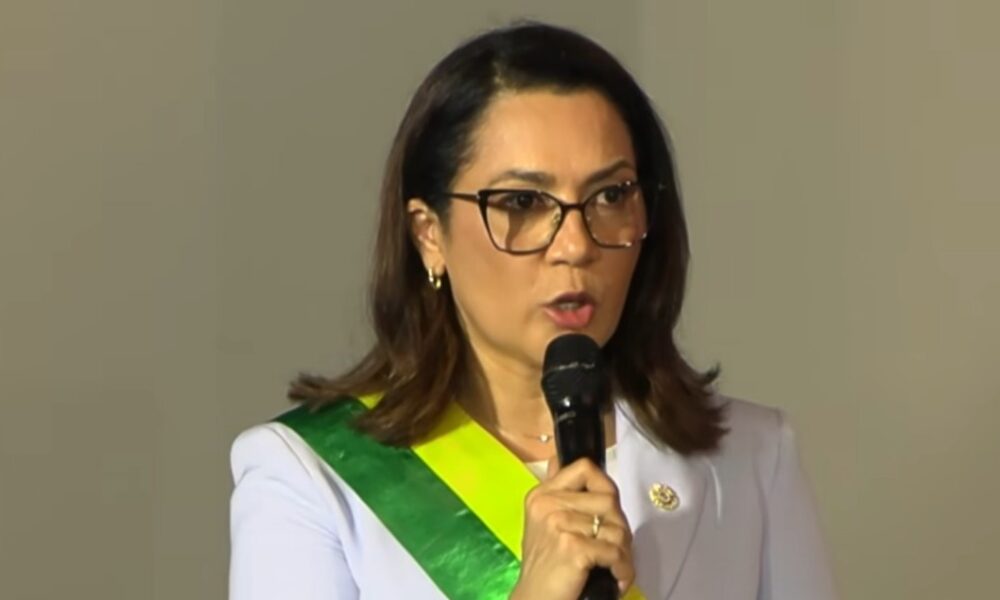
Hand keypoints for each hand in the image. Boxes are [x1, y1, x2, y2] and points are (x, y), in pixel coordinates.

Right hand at [510, 457, 634, 599]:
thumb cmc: (543, 566)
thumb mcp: (543, 522)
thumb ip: (558, 493)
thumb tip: (556, 458)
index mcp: (542, 494)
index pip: (585, 469)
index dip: (605, 486)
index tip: (608, 510)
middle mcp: (549, 504)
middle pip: (608, 499)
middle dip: (620, 526)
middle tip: (616, 548)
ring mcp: (560, 524)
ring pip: (616, 527)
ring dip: (624, 552)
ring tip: (616, 567)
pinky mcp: (573, 547)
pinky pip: (615, 551)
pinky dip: (622, 569)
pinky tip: (616, 579)